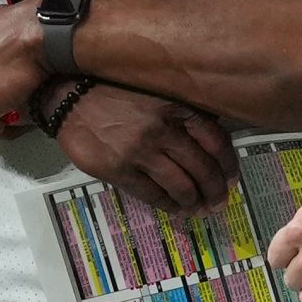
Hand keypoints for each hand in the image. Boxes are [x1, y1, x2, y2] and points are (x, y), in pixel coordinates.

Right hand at [56, 83, 238, 214]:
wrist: (69, 96)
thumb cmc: (114, 93)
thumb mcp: (155, 92)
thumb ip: (180, 113)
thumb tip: (209, 141)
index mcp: (176, 107)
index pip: (216, 140)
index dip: (228, 165)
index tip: (232, 179)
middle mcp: (163, 129)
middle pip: (203, 168)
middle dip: (215, 190)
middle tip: (219, 202)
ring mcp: (141, 151)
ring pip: (182, 186)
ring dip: (195, 202)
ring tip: (199, 209)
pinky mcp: (120, 169)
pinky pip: (154, 195)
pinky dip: (170, 206)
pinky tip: (176, 209)